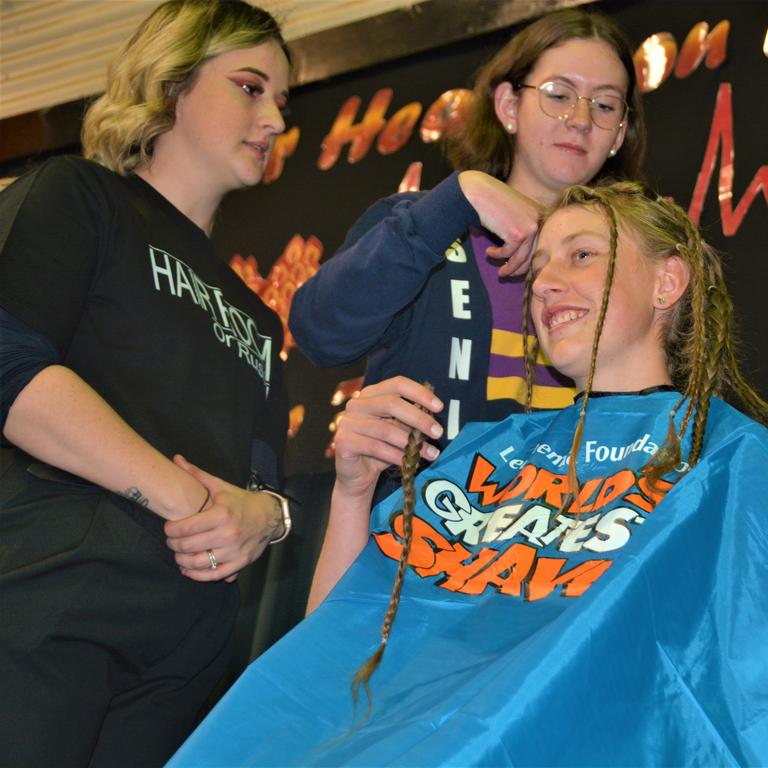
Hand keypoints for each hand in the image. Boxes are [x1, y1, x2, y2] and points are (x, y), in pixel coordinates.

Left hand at [164, 455, 281, 581]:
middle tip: (171, 541)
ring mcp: (234, 551)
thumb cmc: (240, 501)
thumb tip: (176, 458)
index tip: (168, 528)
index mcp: (221, 514)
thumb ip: (196, 474)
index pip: (184, 528)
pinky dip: (197, 575)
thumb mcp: (220, 486)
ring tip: (179, 554)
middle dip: (173, 545)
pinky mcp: (240, 563)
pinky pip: (213, 575)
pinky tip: (188, 569)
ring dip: (182, 561)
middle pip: (187, 547)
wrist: (269, 515)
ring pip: (197, 564)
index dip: (170, 530)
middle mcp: (228, 534)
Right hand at [334, 376, 442, 499]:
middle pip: (391, 403)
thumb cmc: (381, 449)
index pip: (397, 384)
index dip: (419, 392)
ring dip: (411, 443)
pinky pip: (375, 447)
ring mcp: (347, 422)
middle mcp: (357, 404)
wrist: (358, 476)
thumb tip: (434, 412)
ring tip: (431, 453)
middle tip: (438, 432)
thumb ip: (411, 419)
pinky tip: (409, 462)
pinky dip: (396, 455)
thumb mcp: (399, 430)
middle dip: (419, 418)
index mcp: (371, 394)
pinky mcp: (343, 441)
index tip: (439, 407)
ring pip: (385, 429)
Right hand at [457, 170, 542, 276]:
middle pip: (532, 253)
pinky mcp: (517, 234)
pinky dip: (497, 255)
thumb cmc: (492, 200)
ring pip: (521, 257)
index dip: (528, 258)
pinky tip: (489, 252)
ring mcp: (530, 227)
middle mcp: (539, 220)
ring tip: (501, 272)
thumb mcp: (512, 212)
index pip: (538, 242)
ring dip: (509, 267)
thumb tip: (519, 252)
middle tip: (509, 274)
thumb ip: (520, 227)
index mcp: (539, 213)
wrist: (479, 192)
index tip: (518, 267)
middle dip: (520, 267)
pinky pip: (508, 253)